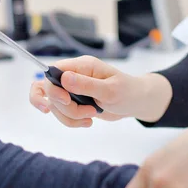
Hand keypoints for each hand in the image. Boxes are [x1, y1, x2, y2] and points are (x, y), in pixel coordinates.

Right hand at [29, 56, 171, 126]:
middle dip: (66, 107)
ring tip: (91, 118)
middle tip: (89, 113)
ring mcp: (72, 89)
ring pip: (54, 104)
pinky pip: (61, 112)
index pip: (52, 72)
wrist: (136, 103)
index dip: (53, 88)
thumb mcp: (110, 90)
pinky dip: (70, 121)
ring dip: (69, 116)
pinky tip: (87, 122)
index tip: (66, 100)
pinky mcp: (74, 101)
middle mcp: (74, 75)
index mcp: (82, 66)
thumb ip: (87, 85)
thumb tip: (63, 78)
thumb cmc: (128, 92)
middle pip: (51, 91)